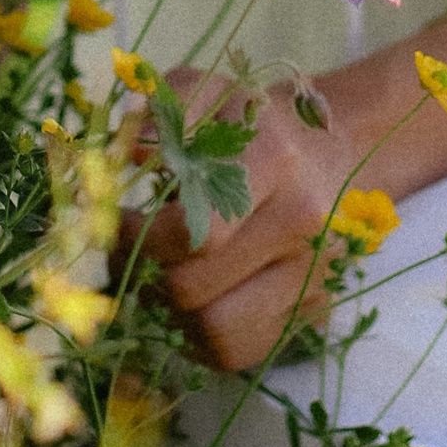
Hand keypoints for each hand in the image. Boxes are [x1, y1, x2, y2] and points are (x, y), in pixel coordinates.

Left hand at [146, 66, 372, 375]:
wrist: (332, 150)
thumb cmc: (252, 122)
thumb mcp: (207, 93)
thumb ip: (163, 114)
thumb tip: (126, 153)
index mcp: (274, 160)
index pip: (196, 230)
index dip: (137, 235)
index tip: (114, 220)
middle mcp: (303, 223)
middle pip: (195, 288)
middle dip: (143, 276)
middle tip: (124, 253)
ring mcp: (315, 274)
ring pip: (216, 332)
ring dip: (167, 316)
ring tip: (152, 281)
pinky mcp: (315, 311)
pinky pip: (240, 353)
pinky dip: (197, 340)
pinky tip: (184, 305)